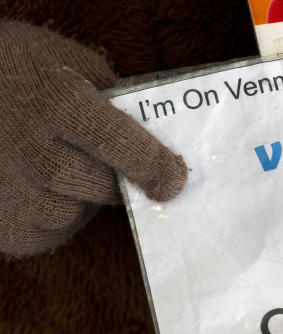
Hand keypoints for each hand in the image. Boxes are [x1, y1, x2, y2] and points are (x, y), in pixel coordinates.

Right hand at [0, 21, 186, 256]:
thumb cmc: (21, 71)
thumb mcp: (69, 62)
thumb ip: (114, 99)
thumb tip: (160, 139)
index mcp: (56, 101)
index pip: (118, 143)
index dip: (154, 166)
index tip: (175, 179)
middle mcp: (30, 148)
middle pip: (98, 185)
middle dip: (114, 181)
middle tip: (108, 167)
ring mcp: (7, 187)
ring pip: (69, 214)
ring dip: (78, 199)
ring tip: (62, 171)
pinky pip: (43, 234)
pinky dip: (51, 219)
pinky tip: (38, 191)